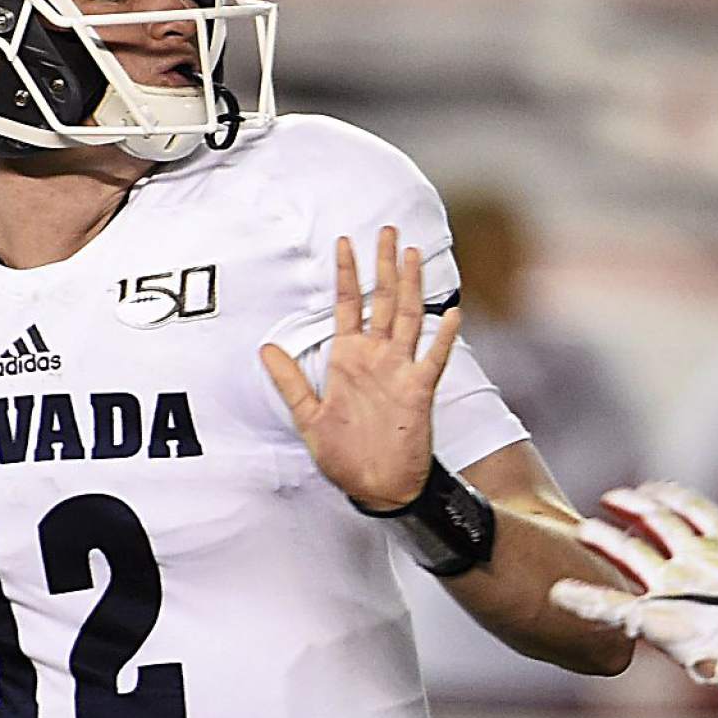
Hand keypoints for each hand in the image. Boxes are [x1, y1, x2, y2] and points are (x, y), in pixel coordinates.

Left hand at [259, 226, 459, 508]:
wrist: (377, 486)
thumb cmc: (344, 455)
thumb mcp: (309, 417)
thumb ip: (290, 381)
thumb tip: (265, 347)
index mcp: (348, 359)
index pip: (347, 306)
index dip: (346, 274)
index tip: (343, 243)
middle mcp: (376, 358)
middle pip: (383, 301)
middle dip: (384, 266)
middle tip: (388, 231)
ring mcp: (400, 370)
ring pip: (409, 317)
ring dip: (411, 286)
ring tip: (413, 254)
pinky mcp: (420, 390)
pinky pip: (434, 357)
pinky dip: (442, 336)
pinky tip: (452, 312)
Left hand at [549, 482, 717, 701]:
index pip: (687, 506)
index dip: (666, 495)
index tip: (651, 490)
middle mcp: (694, 556)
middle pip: (652, 521)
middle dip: (630, 506)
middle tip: (609, 498)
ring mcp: (672, 585)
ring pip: (627, 553)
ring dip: (603, 540)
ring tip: (582, 530)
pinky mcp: (654, 618)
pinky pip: (611, 607)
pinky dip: (583, 600)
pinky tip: (557, 593)